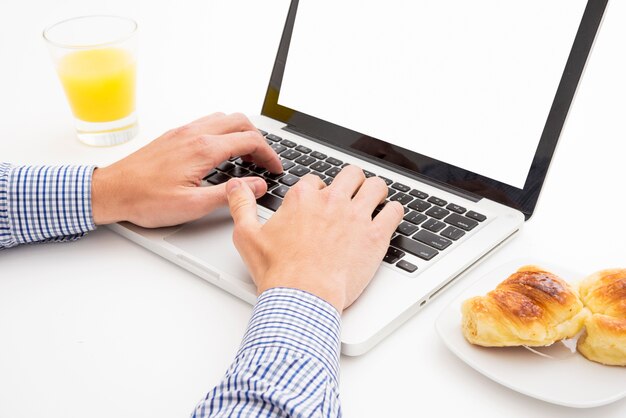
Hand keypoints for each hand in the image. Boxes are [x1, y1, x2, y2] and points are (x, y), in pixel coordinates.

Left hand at [91, 112, 281, 226]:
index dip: (269, 154)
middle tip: (264, 161)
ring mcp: (182, 132)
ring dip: (241, 132)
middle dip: (259, 139)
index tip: (275, 168)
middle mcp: (193, 134)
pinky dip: (224, 132)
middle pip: (240, 121)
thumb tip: (257, 186)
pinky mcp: (173, 135)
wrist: (110, 191)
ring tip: (246, 156)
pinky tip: (221, 152)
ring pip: (223, 118)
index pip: (249, 140)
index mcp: (203, 149)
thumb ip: (229, 195)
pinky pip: (207, 123)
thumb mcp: (193, 206)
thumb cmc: (145, 200)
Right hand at [226, 165, 403, 312]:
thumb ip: (241, 205)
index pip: (316, 180)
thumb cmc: (278, 272)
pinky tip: (389, 216)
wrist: (302, 297)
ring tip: (374, 200)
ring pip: (376, 186)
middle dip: (351, 182)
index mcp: (303, 198)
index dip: (318, 190)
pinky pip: (394, 211)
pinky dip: (394, 211)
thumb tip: (236, 186)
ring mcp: (356, 217)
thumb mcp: (246, 235)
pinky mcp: (375, 236)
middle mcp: (332, 201)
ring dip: (375, 191)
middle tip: (351, 194)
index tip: (319, 201)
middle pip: (350, 174)